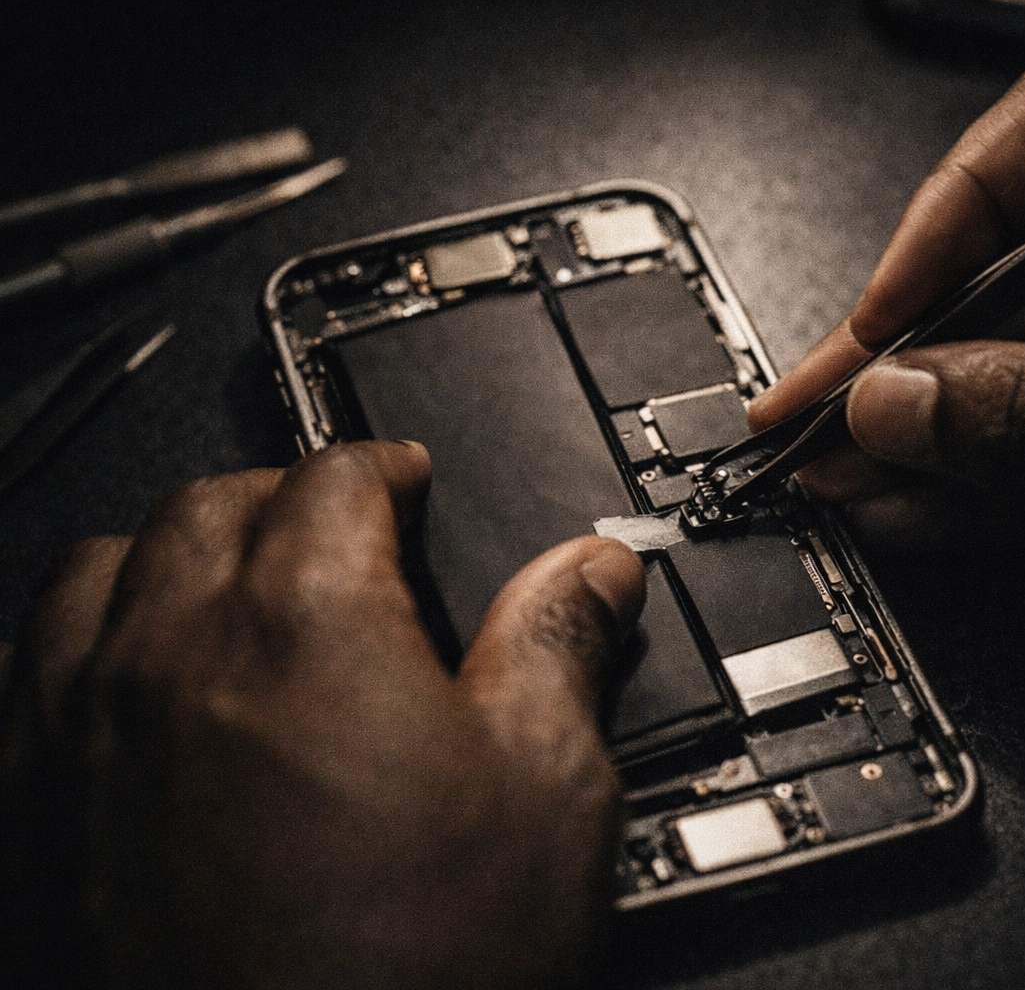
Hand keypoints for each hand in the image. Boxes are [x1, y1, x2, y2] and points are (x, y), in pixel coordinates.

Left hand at [1, 441, 643, 987]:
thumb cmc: (413, 972)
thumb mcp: (544, 789)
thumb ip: (559, 646)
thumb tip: (590, 570)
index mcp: (307, 626)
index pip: (333, 479)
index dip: (380, 464)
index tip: (401, 476)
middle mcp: (172, 657)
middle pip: (211, 503)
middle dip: (283, 494)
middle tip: (334, 523)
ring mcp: (80, 734)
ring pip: (100, 570)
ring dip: (170, 551)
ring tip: (224, 580)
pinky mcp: (31, 815)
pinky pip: (22, 675)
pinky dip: (77, 647)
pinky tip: (121, 681)